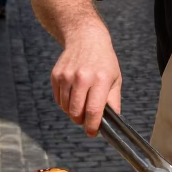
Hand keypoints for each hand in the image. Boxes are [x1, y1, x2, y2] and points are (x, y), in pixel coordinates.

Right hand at [49, 20, 121, 135]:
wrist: (86, 38)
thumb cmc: (104, 61)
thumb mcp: (115, 79)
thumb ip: (113, 102)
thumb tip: (112, 123)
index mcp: (99, 79)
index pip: (93, 111)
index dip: (92, 126)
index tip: (92, 132)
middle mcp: (81, 77)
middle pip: (76, 112)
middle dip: (81, 121)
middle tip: (87, 119)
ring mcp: (66, 76)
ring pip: (65, 107)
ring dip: (73, 112)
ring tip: (81, 103)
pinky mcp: (56, 75)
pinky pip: (58, 99)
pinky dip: (65, 103)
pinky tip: (73, 95)